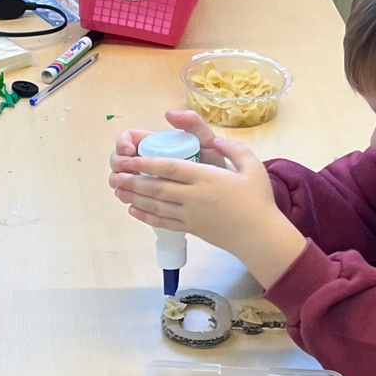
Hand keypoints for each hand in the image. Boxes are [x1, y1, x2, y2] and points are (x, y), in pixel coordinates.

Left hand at [107, 110, 305, 283]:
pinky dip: (146, 216)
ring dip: (135, 197)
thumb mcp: (251, 166)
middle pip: (157, 188)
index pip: (169, 168)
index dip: (146, 163)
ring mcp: (190, 215)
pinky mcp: (191, 229)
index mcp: (206, 178)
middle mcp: (193, 197)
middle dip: (134, 180)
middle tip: (116, 174)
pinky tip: (134, 210)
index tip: (130, 159)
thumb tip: (214, 140)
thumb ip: (232, 148)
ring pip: (156, 205)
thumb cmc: (258, 199)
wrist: (259, 236)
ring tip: (118, 190)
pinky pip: (163, 222)